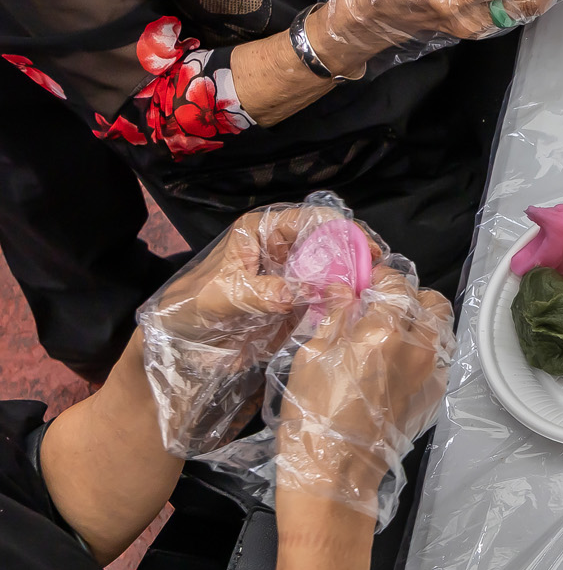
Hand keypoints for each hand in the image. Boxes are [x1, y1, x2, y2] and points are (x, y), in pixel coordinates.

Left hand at [141, 203, 357, 455]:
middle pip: (332, 244)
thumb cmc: (191, 309)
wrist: (177, 351)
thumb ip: (272, 292)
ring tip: (373, 298)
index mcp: (264, 232)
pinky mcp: (298, 307)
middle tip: (377, 278)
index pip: (313, 219)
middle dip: (355, 258)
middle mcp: (283, 250)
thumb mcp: (228, 295)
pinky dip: (342, 307)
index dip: (343, 230)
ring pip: (334, 273)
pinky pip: (327, 302)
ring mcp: (293, 279)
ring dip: (353, 284)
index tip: (367, 251)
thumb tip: (321, 292)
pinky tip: (355, 315)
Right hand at [273, 262, 452, 521]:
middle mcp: (419, 348)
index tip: (365, 280)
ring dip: (421, 321)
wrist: (337, 472)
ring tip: (390, 331)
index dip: (379, 276)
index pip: (396, 283)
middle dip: (409, 295)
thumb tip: (343, 287)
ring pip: (441, 328)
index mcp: (386, 331)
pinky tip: (396, 359)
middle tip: (381, 305)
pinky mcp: (436, 394)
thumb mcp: (313, 357)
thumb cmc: (316, 418)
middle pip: (431, 301)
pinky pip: (440, 357)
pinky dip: (424, 349)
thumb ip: (336, 316)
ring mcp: (433, 372)